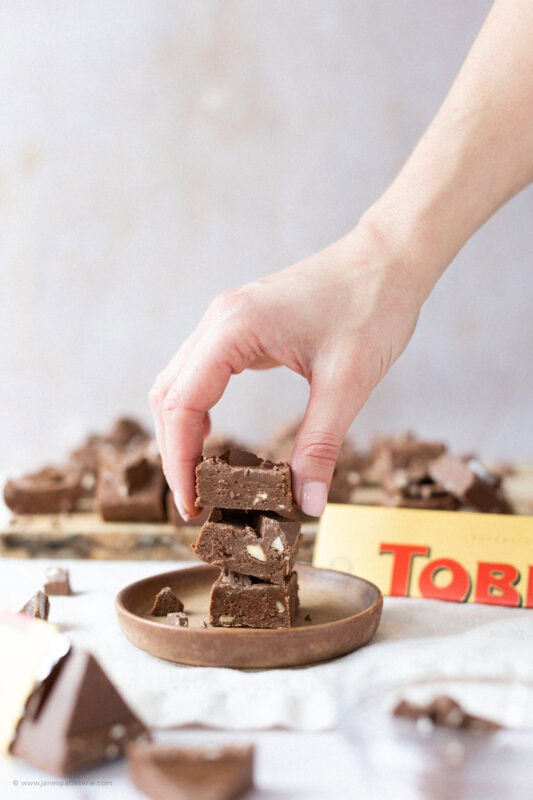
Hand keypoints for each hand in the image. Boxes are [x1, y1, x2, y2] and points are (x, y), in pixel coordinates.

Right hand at [149, 216, 424, 518]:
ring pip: (179, 383)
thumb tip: (306, 504)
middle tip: (195, 501)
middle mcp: (219, 320)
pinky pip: (202, 373)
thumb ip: (321, 445)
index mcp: (233, 328)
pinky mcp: (241, 325)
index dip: (180, 461)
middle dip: (175, 452)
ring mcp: (226, 320)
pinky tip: (214, 436)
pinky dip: (198, 409)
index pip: (182, 405)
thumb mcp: (348, 382)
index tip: (192, 505)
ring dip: (182, 432)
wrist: (389, 258)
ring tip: (200, 477)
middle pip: (169, 396)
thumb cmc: (372, 307)